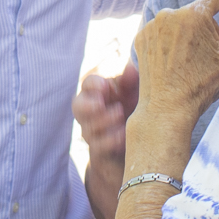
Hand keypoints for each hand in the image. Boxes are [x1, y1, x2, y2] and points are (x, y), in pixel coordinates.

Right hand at [76, 64, 139, 218]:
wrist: (140, 143)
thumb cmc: (137, 108)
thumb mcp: (137, 92)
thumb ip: (132, 80)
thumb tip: (131, 68)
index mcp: (100, 92)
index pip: (88, 84)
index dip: (93, 84)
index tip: (104, 86)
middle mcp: (92, 111)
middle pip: (78, 106)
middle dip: (87, 105)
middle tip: (101, 103)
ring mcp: (94, 132)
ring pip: (88, 128)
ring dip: (103, 121)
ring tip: (120, 115)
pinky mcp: (102, 150)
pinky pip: (99, 147)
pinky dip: (110, 141)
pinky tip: (123, 136)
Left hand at [132, 0, 218, 127]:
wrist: (167, 109)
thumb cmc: (202, 85)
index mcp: (193, 15)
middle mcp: (169, 14)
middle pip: (197, 13)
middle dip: (208, 28)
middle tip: (213, 55)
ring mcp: (152, 26)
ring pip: (180, 22)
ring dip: (189, 34)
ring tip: (192, 62)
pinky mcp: (141, 38)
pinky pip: (163, 32)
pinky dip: (172, 41)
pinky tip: (176, 61)